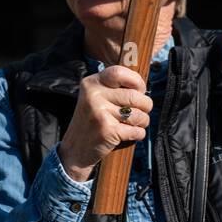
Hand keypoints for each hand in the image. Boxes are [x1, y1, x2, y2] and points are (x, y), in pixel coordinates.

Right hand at [58, 65, 153, 182]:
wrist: (75, 150)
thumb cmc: (93, 122)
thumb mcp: (96, 98)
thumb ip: (115, 88)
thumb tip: (143, 84)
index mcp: (91, 83)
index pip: (120, 72)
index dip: (136, 81)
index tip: (139, 90)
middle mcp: (93, 95)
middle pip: (135, 96)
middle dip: (145, 106)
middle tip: (141, 112)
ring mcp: (99, 112)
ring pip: (139, 114)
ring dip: (143, 121)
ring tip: (133, 124)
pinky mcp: (107, 130)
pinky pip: (137, 130)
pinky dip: (138, 134)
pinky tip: (129, 135)